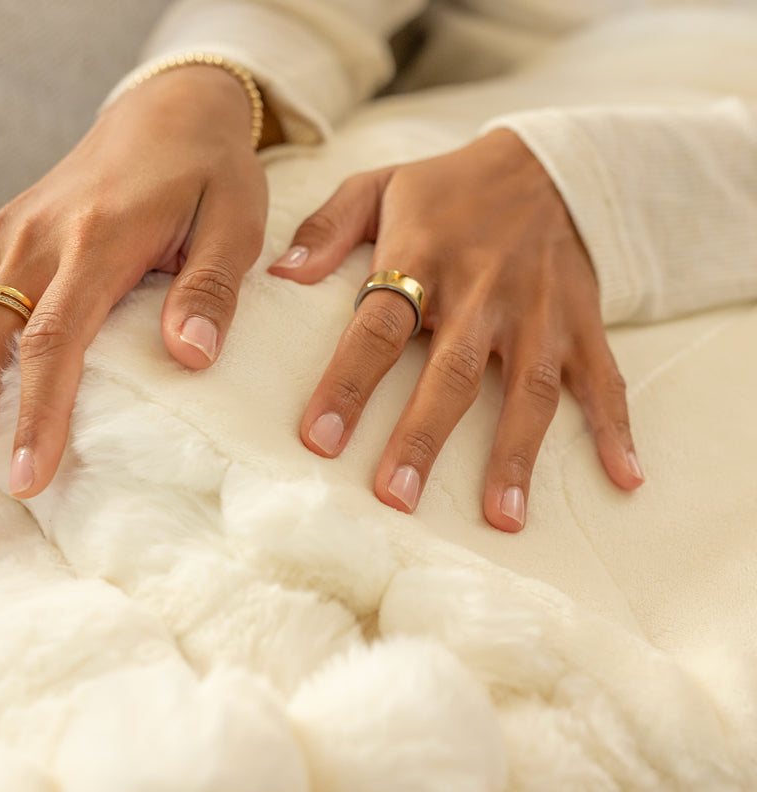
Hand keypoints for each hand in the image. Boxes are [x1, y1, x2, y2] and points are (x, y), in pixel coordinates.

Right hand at [0, 65, 267, 514]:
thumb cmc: (210, 172)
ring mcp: (11, 234)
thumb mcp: (234, 222)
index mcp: (98, 241)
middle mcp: (38, 239)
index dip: (36, 413)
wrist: (170, 111)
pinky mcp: (5, 234)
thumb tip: (190, 358)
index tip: (28, 479)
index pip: (54, 341)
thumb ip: (210, 289)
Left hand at [269, 129, 642, 530]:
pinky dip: (615, 428)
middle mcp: (482, 291)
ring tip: (502, 517)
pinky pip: (605, 377)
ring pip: (527, 389)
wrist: (544, 163)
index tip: (318, 440)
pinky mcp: (581, 323)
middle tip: (396, 498)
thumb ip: (326, 227)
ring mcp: (538, 312)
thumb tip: (279, 275)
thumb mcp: (378, 186)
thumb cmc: (448, 186)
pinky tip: (625, 477)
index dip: (347, 384)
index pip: (377, 328)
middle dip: (423, 437)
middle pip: (451, 373)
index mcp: (422, 258)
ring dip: (515, 453)